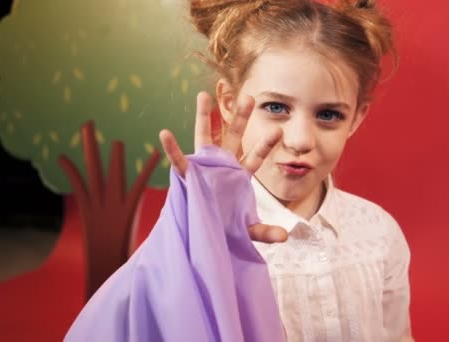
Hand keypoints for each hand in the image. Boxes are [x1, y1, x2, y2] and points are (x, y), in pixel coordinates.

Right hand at [159, 92, 287, 242]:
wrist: (203, 236)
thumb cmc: (226, 228)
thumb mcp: (247, 230)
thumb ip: (264, 231)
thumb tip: (284, 236)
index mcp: (239, 175)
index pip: (255, 157)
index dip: (265, 144)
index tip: (279, 130)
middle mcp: (223, 166)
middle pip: (234, 137)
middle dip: (241, 119)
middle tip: (250, 97)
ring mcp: (204, 167)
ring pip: (205, 137)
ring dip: (204, 117)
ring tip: (203, 94)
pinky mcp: (187, 176)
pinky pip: (178, 161)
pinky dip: (171, 148)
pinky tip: (164, 133)